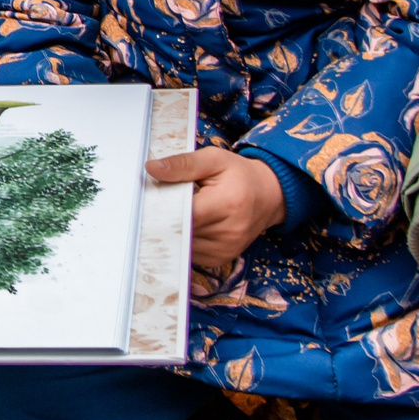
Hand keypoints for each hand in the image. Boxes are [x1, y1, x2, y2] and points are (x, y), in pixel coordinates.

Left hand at [152, 147, 286, 272]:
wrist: (269, 196)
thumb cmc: (240, 175)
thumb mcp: (214, 160)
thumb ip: (183, 164)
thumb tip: (152, 169)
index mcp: (227, 203)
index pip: (183, 214)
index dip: (162, 208)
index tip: (149, 200)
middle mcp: (228, 232)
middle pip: (181, 232)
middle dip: (165, 220)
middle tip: (156, 207)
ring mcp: (226, 249)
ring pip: (182, 245)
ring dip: (174, 232)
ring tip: (175, 214)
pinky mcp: (221, 259)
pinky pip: (191, 254)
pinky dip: (184, 241)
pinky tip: (186, 227)